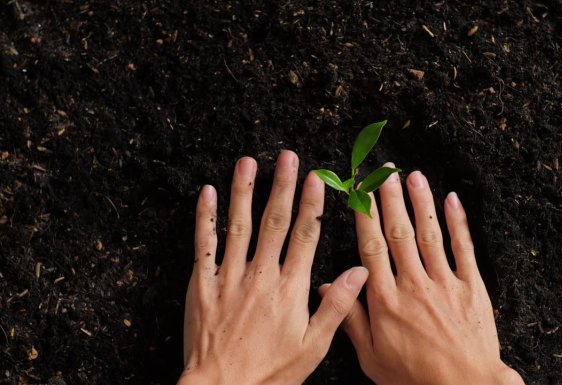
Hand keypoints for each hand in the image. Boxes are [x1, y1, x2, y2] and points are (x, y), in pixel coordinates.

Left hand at [179, 151, 368, 384]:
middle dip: (282, 186)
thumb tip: (359, 272)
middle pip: (274, 222)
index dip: (312, 204)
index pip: (305, 236)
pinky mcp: (201, 285)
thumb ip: (336, 307)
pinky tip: (206, 194)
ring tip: (248, 162)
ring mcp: (228, 277)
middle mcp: (260, 275)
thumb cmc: (270, 373)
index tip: (316, 178)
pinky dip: (204, 218)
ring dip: (243, 191)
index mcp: (290, 288)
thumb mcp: (313, 347)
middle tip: (287, 156)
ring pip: (238, 225)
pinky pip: (203, 245)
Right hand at [320, 164, 523, 384]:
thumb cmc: (415, 378)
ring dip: (419, 202)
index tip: (358, 192)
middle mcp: (412, 285)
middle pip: (398, 233)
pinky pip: (463, 248)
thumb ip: (350, 320)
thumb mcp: (372, 357)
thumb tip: (329, 286)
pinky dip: (457, 222)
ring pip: (428, 233)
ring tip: (412, 175)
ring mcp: (444, 283)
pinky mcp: (471, 287)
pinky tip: (451, 199)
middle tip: (384, 171)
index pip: (370, 248)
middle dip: (390, 199)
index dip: (364, 216)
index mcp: (385, 300)